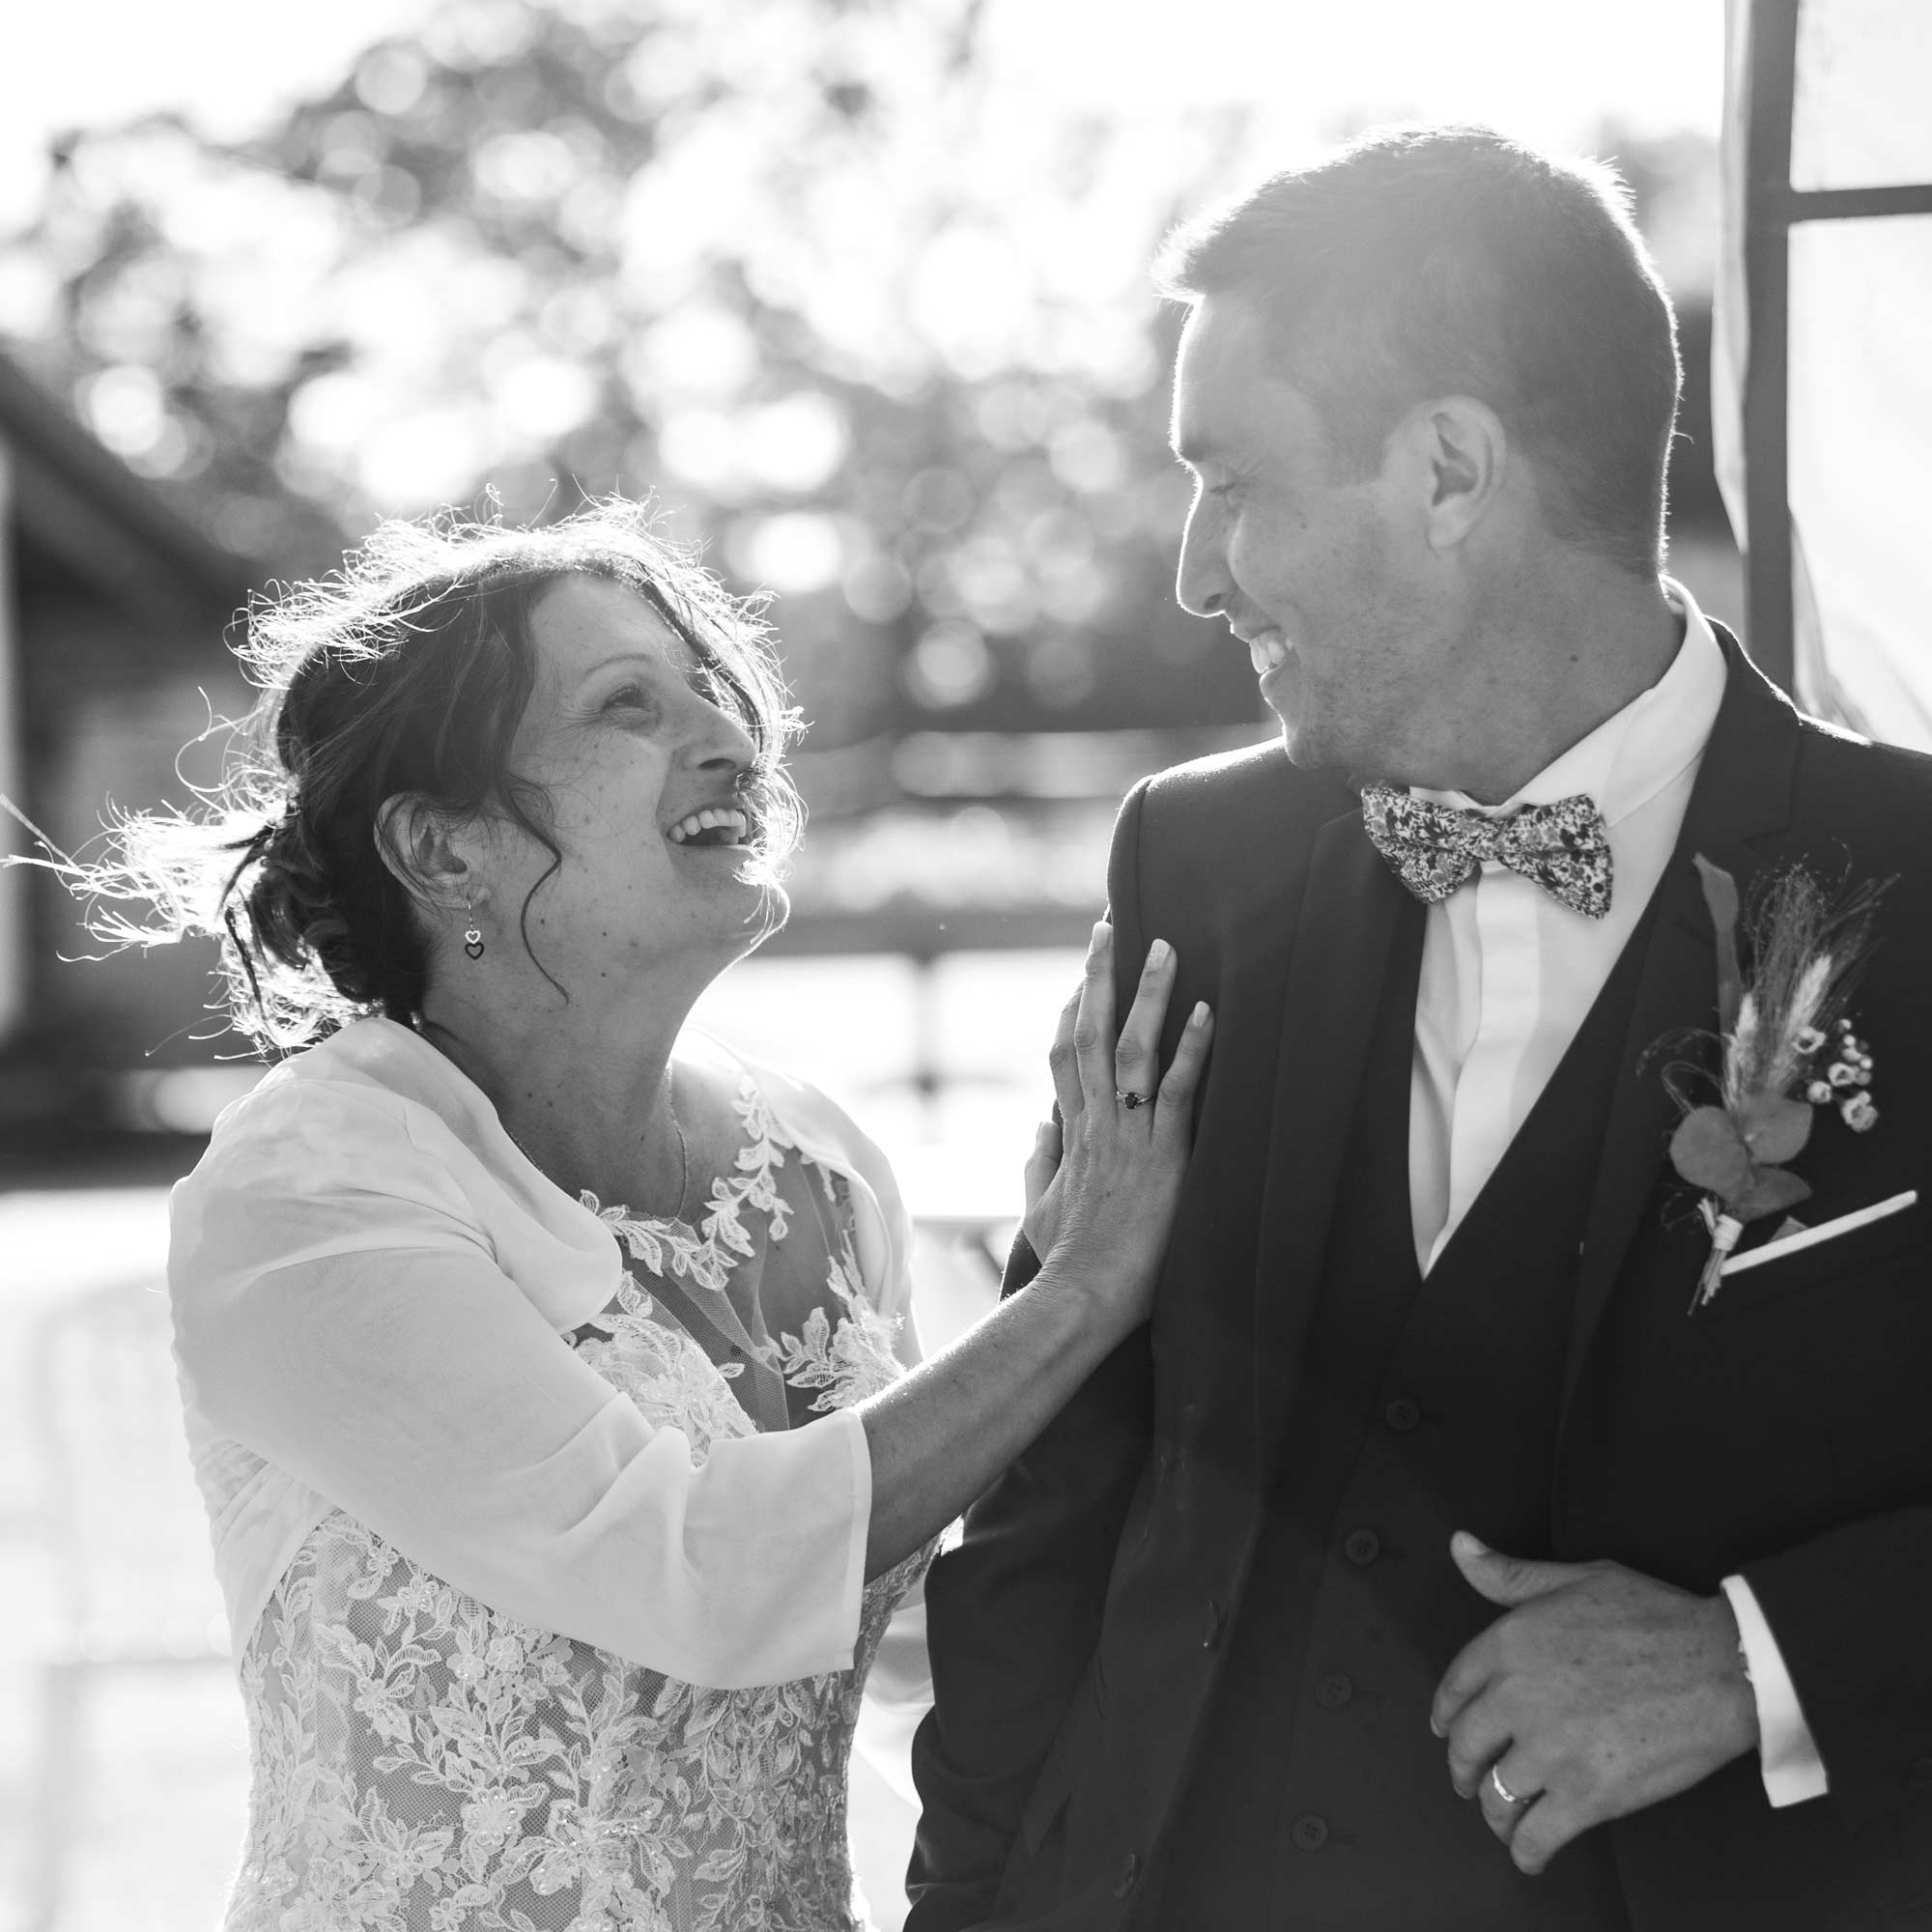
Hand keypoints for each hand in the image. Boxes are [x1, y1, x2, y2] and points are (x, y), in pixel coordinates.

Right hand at [1022, 922, 1210, 1327]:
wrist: (1078, 1297)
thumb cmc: (1064, 1263)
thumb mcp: (1038, 1209)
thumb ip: (1038, 1164)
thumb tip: (1038, 1127)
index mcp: (1070, 1134)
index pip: (1064, 1056)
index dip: (1072, 1011)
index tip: (1080, 975)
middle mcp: (1095, 1124)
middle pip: (1092, 1033)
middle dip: (1099, 976)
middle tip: (1108, 926)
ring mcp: (1127, 1136)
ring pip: (1133, 1048)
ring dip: (1148, 994)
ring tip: (1164, 945)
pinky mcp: (1161, 1157)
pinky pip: (1176, 1091)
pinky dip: (1191, 1049)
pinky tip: (1207, 1011)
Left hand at [1431, 1532, 1759, 1874]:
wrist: (1720, 1667)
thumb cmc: (1654, 1617)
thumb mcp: (1576, 1578)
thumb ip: (1511, 1574)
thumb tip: (1459, 1546)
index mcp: (1509, 1643)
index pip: (1453, 1687)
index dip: (1445, 1714)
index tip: (1445, 1729)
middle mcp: (1517, 1698)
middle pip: (1467, 1746)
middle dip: (1463, 1769)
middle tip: (1470, 1781)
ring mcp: (1550, 1751)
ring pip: (1497, 1795)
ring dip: (1494, 1812)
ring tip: (1503, 1818)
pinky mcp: (1587, 1796)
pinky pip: (1536, 1835)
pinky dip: (1526, 1851)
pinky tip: (1529, 1853)